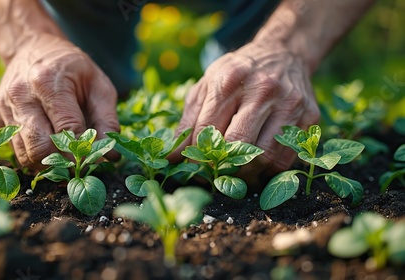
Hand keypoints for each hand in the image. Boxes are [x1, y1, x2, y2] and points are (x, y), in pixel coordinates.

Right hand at [0, 34, 119, 166]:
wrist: (32, 48)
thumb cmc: (72, 69)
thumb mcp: (99, 86)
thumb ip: (107, 120)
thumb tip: (111, 156)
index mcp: (48, 82)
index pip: (66, 130)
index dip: (82, 150)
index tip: (94, 160)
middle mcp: (21, 95)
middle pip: (40, 148)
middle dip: (63, 162)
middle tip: (79, 164)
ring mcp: (4, 107)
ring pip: (24, 155)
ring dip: (47, 163)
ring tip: (65, 157)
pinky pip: (15, 150)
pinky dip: (34, 155)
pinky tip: (48, 146)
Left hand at [173, 41, 319, 185]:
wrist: (282, 53)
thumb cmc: (236, 73)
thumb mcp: (206, 86)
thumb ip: (188, 121)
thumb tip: (171, 158)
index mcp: (230, 81)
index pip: (208, 130)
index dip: (197, 156)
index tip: (193, 168)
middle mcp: (262, 90)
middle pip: (238, 145)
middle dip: (222, 168)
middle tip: (214, 175)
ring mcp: (289, 103)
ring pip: (266, 157)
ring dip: (247, 174)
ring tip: (235, 173)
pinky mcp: (309, 116)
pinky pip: (287, 157)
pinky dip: (269, 170)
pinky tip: (257, 166)